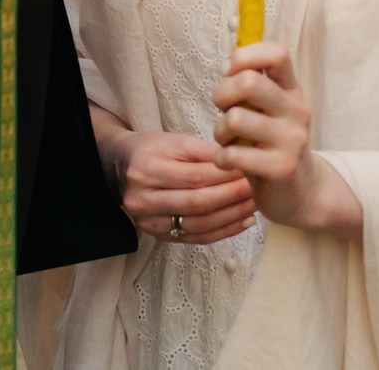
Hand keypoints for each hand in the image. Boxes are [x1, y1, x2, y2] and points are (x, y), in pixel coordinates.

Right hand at [93, 114, 256, 244]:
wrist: (121, 167)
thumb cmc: (151, 149)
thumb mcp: (174, 141)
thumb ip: (204, 152)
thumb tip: (238, 162)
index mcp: (147, 170)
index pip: (194, 177)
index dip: (225, 177)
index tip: (250, 171)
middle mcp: (143, 199)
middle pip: (196, 203)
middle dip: (232, 198)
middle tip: (257, 190)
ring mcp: (149, 222)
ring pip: (198, 225)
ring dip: (231, 217)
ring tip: (254, 206)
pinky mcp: (157, 235)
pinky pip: (195, 238)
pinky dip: (223, 232)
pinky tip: (242, 222)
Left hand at [211, 43, 361, 235]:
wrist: (301, 193)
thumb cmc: (271, 145)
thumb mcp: (269, 111)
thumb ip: (252, 88)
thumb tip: (227, 66)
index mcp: (292, 90)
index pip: (277, 53)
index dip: (245, 56)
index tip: (229, 73)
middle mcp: (296, 111)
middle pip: (248, 82)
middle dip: (222, 94)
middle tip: (223, 111)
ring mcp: (292, 140)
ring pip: (235, 118)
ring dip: (219, 131)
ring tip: (226, 141)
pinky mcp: (282, 168)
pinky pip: (234, 154)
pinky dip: (221, 157)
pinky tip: (228, 161)